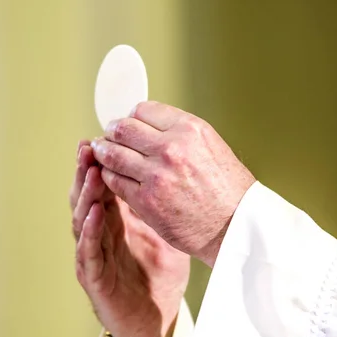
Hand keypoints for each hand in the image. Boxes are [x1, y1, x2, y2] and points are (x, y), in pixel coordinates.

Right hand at [70, 140, 189, 336]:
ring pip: (82, 217)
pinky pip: (88, 251)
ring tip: (90, 170)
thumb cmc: (157, 275)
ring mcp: (93, 253)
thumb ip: (156, 203)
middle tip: (89, 145)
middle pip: (88, 195)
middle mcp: (99, 232)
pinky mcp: (94, 277)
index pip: (104, 184)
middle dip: (87, 169)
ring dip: (85, 193)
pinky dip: (89, 230)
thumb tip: (167, 168)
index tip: (106, 137)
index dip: (102, 161)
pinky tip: (93, 212)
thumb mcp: (161, 231)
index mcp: (115, 219)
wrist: (154, 317)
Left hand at [90, 102, 255, 266]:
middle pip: (122, 128)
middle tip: (107, 137)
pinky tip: (111, 175)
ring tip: (101, 153)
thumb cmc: (227, 190)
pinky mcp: (145, 200)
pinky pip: (114, 180)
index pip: (142, 110)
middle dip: (112, 132)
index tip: (128, 125)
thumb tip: (149, 127)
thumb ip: (179, 133)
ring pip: (112, 154)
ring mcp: (156, 174)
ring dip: (103, 152)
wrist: (236, 227)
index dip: (131, 117)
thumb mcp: (210, 146)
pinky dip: (108, 176)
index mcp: (189, 129)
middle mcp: (171, 148)